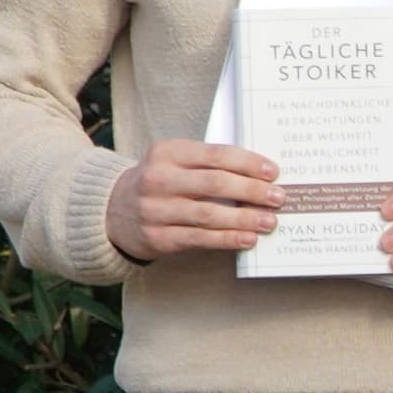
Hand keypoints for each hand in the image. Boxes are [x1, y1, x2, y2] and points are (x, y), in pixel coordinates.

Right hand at [107, 139, 278, 260]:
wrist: (113, 209)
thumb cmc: (162, 182)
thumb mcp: (176, 162)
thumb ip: (211, 164)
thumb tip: (262, 177)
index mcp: (167, 152)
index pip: (215, 155)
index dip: (248, 163)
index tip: (273, 172)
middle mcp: (158, 179)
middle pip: (214, 184)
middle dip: (251, 191)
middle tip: (278, 197)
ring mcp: (155, 210)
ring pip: (208, 214)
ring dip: (244, 219)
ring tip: (270, 221)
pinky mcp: (157, 237)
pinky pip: (199, 238)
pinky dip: (227, 239)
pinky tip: (248, 239)